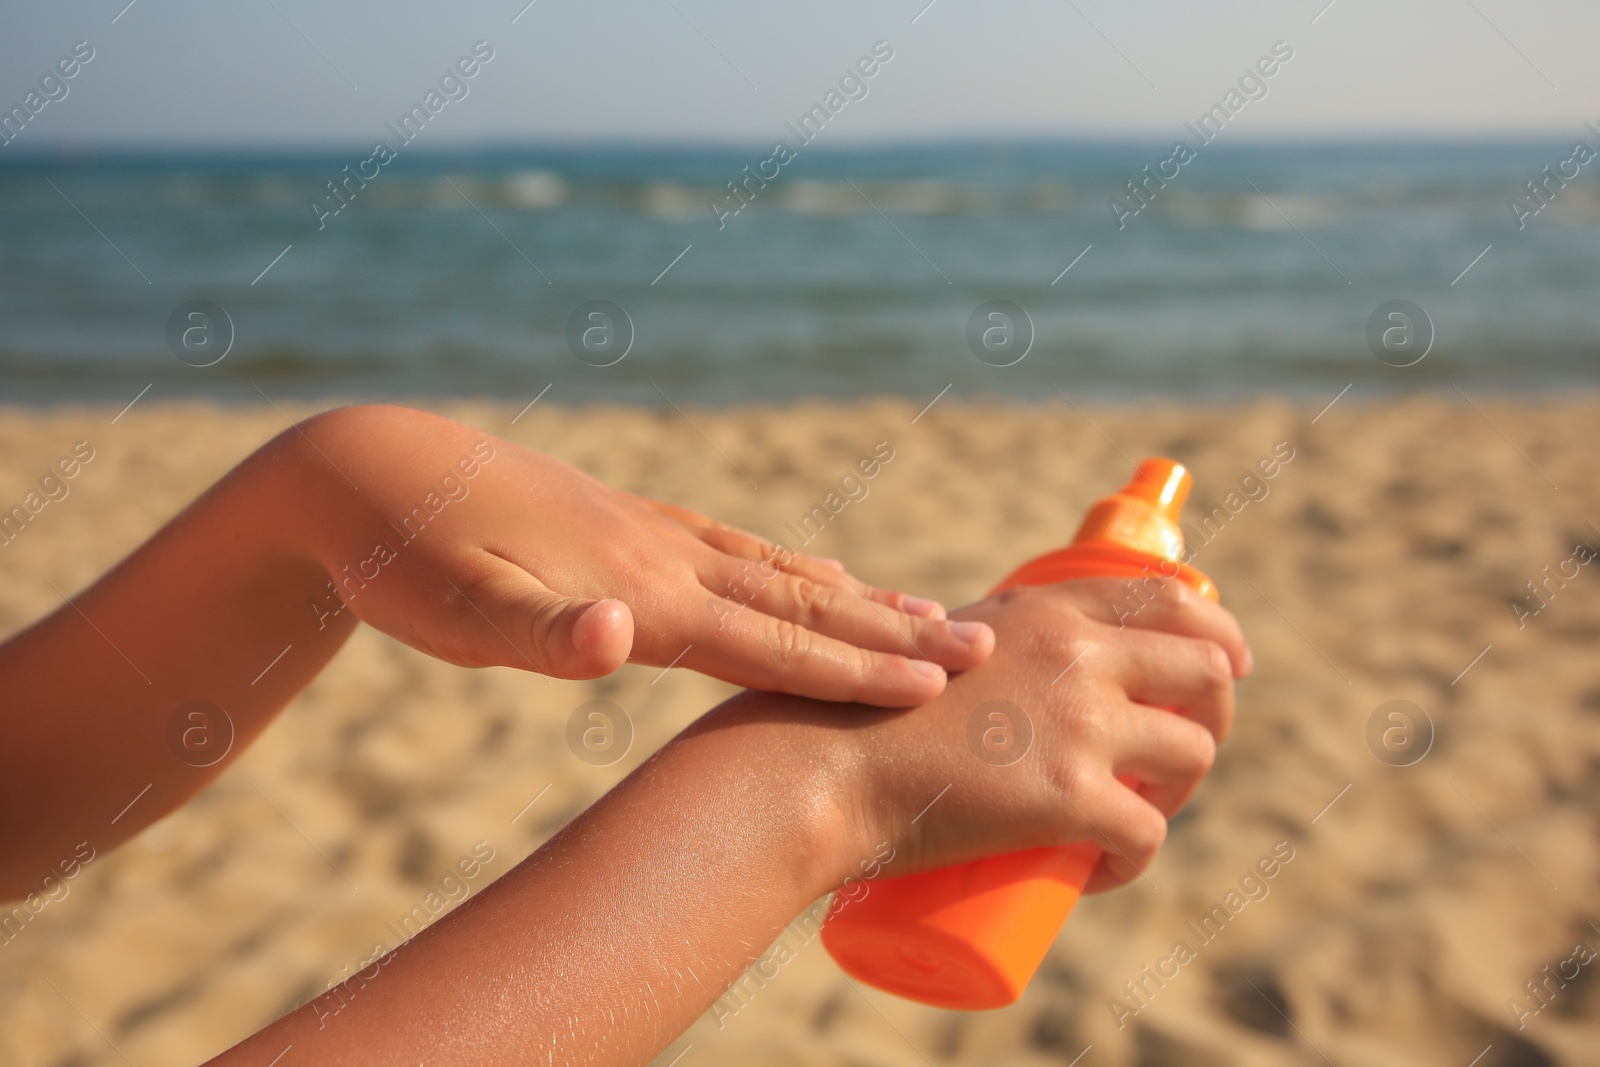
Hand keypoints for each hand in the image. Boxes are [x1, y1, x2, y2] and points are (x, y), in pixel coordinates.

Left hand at [271, 405, 993, 705]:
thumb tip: (616, 637)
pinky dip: (795, 569)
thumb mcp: (449, 610)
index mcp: (640, 590)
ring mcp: (651, 533)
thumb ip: (535, 631)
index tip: (940, 687)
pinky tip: (814, 571)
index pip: (771, 639)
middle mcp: (664, 556)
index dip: (855, 670)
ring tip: (929, 612)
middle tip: (985, 649)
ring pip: (780, 571)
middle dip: (893, 632)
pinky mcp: (628, 525)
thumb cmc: (400, 558)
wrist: (364, 468)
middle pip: (800, 600)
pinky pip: (739, 550)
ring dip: (860, 598)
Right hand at [710, 576, 1248, 891]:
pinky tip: (1104, 872)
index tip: (1230, 666)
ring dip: (1180, 791)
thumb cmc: (852, 712)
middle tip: (1181, 756)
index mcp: (1046, 610)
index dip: (1215, 635)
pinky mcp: (1070, 796)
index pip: (1167, 598)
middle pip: (1206, 672)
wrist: (819, 766)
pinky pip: (1148, 835)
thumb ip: (979, 645)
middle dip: (1214, 715)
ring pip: (1192, 753)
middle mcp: (1076, 653)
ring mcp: (1079, 723)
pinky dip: (1136, 861)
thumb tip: (994, 664)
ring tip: (1138, 814)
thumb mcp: (932, 644)